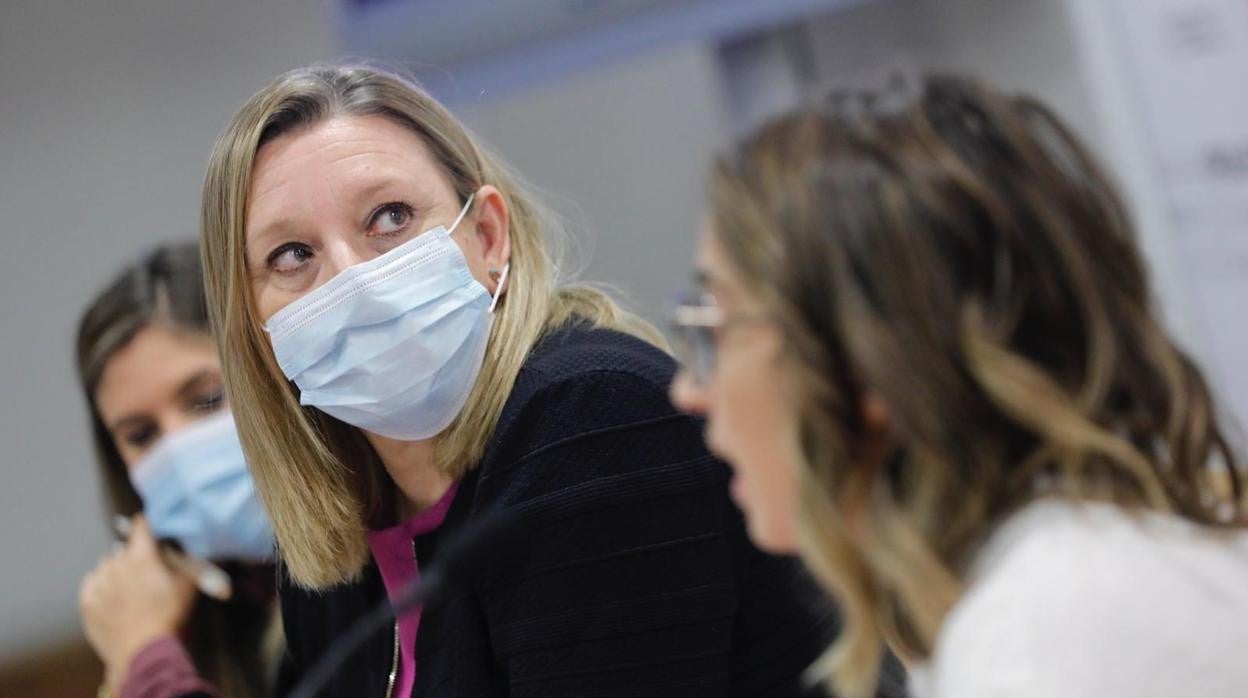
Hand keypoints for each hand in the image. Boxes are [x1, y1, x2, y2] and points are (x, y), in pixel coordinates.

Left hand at [79, 515, 197, 690]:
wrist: (140, 650)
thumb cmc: (167, 616)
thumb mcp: (187, 587)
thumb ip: (189, 564)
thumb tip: (190, 550)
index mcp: (141, 556)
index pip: (141, 526)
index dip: (147, 524)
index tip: (150, 527)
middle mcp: (116, 563)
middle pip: (123, 549)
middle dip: (134, 555)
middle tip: (146, 571)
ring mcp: (99, 582)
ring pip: (106, 565)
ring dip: (116, 570)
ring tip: (128, 587)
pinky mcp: (87, 600)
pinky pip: (92, 583)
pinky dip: (101, 585)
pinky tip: (112, 596)